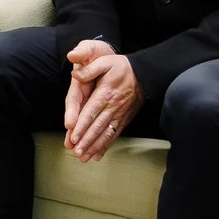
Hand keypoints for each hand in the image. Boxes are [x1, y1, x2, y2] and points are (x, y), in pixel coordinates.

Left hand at [64, 47, 138, 161]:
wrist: (144, 74)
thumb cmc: (121, 67)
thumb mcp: (105, 61)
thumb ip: (90, 68)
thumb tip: (75, 73)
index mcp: (106, 93)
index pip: (91, 111)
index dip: (82, 124)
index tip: (73, 136)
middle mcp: (113, 106)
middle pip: (97, 126)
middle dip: (86, 141)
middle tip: (76, 152)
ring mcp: (119, 115)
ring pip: (106, 134)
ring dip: (94, 147)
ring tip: (84, 157)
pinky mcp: (123, 120)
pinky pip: (114, 135)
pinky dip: (105, 146)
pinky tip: (98, 155)